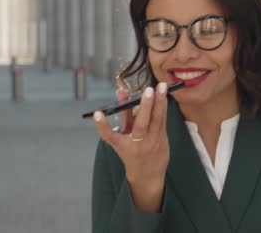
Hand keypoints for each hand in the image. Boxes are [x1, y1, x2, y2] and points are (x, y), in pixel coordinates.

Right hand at [93, 82, 169, 211]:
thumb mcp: (123, 135)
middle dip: (145, 106)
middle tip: (148, 90)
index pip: (108, 136)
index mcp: (121, 145)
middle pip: (140, 125)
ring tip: (161, 86)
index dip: (102, 125)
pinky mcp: (162, 139)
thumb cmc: (131, 150)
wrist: (147, 174)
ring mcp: (151, 143)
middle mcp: (136, 144)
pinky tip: (164, 94)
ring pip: (156, 121)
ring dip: (160, 102)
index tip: (97, 114)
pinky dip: (163, 107)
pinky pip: (163, 121)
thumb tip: (122, 91)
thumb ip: (124, 113)